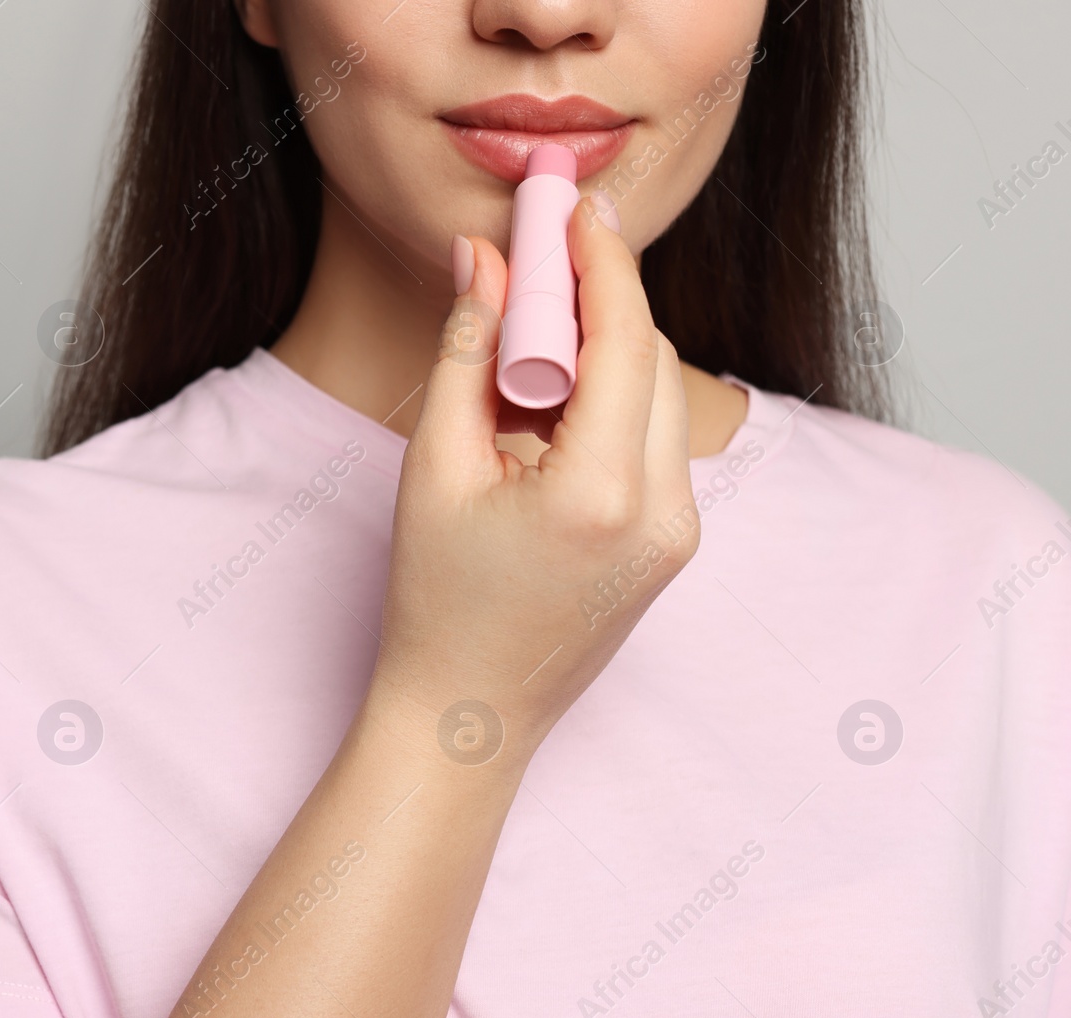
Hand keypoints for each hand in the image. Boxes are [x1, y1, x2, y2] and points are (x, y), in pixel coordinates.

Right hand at [366, 203, 700, 760]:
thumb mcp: (435, 468)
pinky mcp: (672, 544)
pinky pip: (654, 438)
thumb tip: (482, 260)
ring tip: (524, 346)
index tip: (575, 205)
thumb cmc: (435, 602)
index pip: (625, 339)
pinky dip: (609, 400)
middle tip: (535, 260)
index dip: (601, 261)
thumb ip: (467, 352)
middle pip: (653, 357)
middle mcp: (664, 512)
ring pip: (661, 394)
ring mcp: (679, 533)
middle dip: (599, 299)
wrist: (467, 715)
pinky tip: (546, 406)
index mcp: (603, 494)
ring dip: (602, 350)